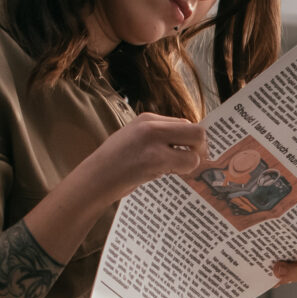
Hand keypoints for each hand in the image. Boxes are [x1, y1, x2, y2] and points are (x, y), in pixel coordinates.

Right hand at [83, 111, 206, 203]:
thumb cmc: (114, 163)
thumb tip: (186, 141)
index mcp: (147, 118)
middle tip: (195, 160)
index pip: (183, 123)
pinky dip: (183, 171)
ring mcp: (154, 141)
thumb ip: (158, 136)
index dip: (190, 140)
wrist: (95, 179)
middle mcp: (152, 125)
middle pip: (197, 130)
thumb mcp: (134, 137)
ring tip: (174, 169)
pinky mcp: (156, 159)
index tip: (189, 151)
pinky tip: (165, 174)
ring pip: (196, 147)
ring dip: (190, 162)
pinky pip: (187, 163)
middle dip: (201, 147)